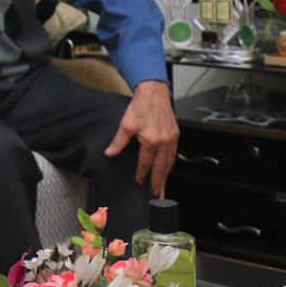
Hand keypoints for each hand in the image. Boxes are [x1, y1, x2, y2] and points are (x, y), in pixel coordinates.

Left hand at [104, 80, 179, 194]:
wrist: (154, 93)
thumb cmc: (140, 107)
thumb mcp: (125, 124)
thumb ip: (118, 142)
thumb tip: (109, 153)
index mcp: (150, 141)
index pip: (145, 164)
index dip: (141, 174)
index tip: (138, 182)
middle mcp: (163, 142)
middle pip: (161, 168)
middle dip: (158, 181)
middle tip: (155, 192)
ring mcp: (171, 139)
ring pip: (170, 162)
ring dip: (165, 174)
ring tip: (161, 184)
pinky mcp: (176, 135)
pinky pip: (174, 154)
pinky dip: (170, 163)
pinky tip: (167, 167)